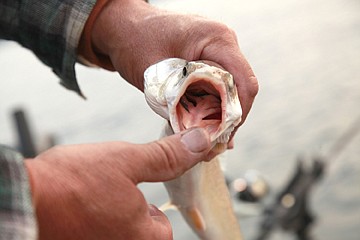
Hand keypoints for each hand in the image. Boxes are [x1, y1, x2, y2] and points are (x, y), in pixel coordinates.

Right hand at [25, 128, 210, 239]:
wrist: (20, 197)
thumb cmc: (71, 182)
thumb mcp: (127, 160)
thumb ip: (167, 156)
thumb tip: (201, 142)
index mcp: (140, 238)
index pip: (162, 228)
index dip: (149, 206)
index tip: (135, 190)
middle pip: (138, 232)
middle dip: (129, 210)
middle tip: (110, 190)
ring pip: (115, 230)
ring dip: (109, 212)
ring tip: (91, 194)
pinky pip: (95, 231)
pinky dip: (92, 217)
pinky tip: (78, 203)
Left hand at [91, 0, 258, 131]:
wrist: (121, 25)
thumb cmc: (134, 40)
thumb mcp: (155, 77)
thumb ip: (177, 105)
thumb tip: (194, 136)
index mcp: (217, 40)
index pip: (244, 82)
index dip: (239, 113)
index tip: (224, 136)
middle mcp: (222, 44)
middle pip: (240, 89)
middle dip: (229, 118)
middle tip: (215, 143)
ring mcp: (215, 52)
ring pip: (228, 90)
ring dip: (219, 114)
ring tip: (209, 139)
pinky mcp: (205, 60)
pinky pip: (215, 86)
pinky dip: (209, 106)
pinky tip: (202, 125)